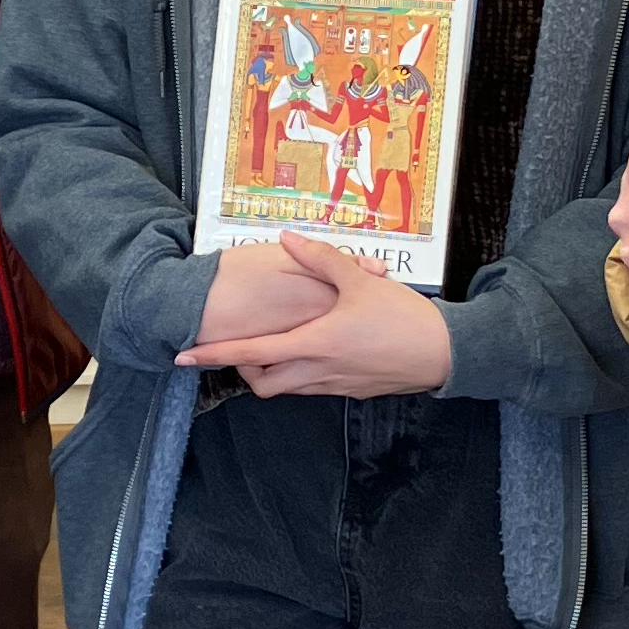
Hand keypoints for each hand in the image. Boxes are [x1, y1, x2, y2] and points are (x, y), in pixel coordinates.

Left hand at [178, 230, 452, 398]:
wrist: (443, 354)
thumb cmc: (403, 318)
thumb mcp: (360, 281)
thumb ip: (321, 259)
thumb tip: (288, 237)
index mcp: (313, 344)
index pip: (251, 354)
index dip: (214, 355)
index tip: (184, 356)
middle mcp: (317, 371)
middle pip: (262, 384)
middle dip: (244, 370)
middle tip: (241, 347)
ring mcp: (334, 385)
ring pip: (286, 389)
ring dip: (272, 373)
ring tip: (272, 346)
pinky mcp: (350, 390)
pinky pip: (311, 387)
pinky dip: (299, 374)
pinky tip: (311, 350)